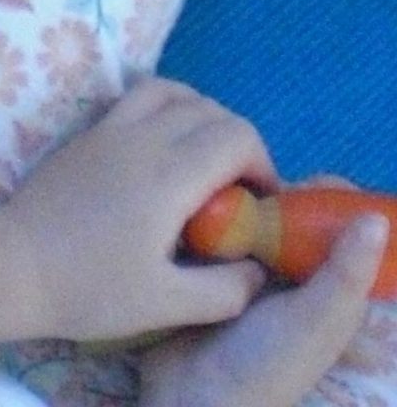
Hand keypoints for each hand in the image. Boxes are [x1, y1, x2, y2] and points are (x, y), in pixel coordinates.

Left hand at [4, 78, 275, 342]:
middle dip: (239, 143)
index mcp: (170, 174)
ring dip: (202, 115)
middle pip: (211, 109)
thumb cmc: (91, 287)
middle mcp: (143, 137)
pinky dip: (166, 106)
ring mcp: (110, 127)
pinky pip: (137, 95)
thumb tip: (259, 268)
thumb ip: (226, 289)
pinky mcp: (88, 132)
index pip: (237, 135)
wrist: (14, 263)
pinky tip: (163, 147)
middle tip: (239, 191)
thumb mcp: (168, 303)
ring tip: (207, 160)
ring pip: (172, 90)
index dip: (264, 164)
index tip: (261, 204)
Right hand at [140, 204, 386, 406]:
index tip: (307, 184)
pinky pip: (213, 225)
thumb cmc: (266, 364)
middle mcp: (289, 275)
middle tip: (255, 184)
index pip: (338, 228)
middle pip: (292, 214)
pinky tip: (194, 196)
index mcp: (325, 287)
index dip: (330, 200)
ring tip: (221, 184)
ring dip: (238, 198)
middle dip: (277, 192)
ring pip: (251, 214)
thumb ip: (345, 273)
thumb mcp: (314, 321)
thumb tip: (376, 218)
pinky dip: (208, 210)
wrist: (193, 396)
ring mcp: (245, 270)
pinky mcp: (205, 266)